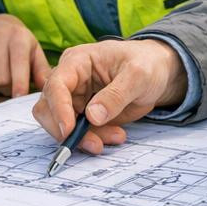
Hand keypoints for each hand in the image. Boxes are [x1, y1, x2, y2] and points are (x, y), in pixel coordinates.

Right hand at [0, 13, 49, 96]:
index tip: (19, 97)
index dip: (19, 83)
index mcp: (18, 37)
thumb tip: (48, 90)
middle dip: (6, 88)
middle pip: (0, 78)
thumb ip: (42, 71)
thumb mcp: (34, 52)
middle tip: (10, 85)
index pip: (18, 63)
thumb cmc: (19, 44)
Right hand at [31, 39, 187, 156]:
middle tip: (94, 144)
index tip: (69, 131)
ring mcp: (75, 98)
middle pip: (48, 108)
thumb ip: (115, 95)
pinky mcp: (84, 114)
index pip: (56, 84)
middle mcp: (70, 79)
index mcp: (77, 61)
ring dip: (84, 138)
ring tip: (117, 137)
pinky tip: (117, 134)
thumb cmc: (146, 63)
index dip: (58, 108)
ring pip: (62, 125)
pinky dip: (95, 139)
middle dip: (67, 130)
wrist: (158, 72)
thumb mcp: (138, 75)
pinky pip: (80, 133)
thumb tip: (92, 116)